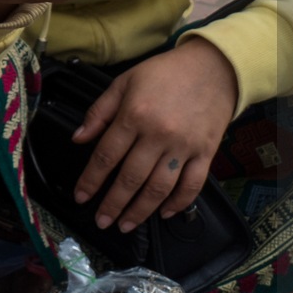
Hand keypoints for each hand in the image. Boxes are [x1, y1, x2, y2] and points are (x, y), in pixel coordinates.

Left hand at [72, 41, 238, 232]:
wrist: (214, 67)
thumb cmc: (164, 74)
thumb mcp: (123, 83)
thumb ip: (99, 112)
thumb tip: (78, 139)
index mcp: (134, 116)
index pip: (106, 156)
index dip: (91, 180)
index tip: (81, 197)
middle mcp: (158, 134)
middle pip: (130, 178)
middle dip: (113, 204)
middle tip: (102, 221)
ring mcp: (184, 146)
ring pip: (159, 187)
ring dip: (140, 210)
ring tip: (126, 225)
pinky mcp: (207, 152)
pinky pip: (193, 185)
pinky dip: (178, 203)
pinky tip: (163, 213)